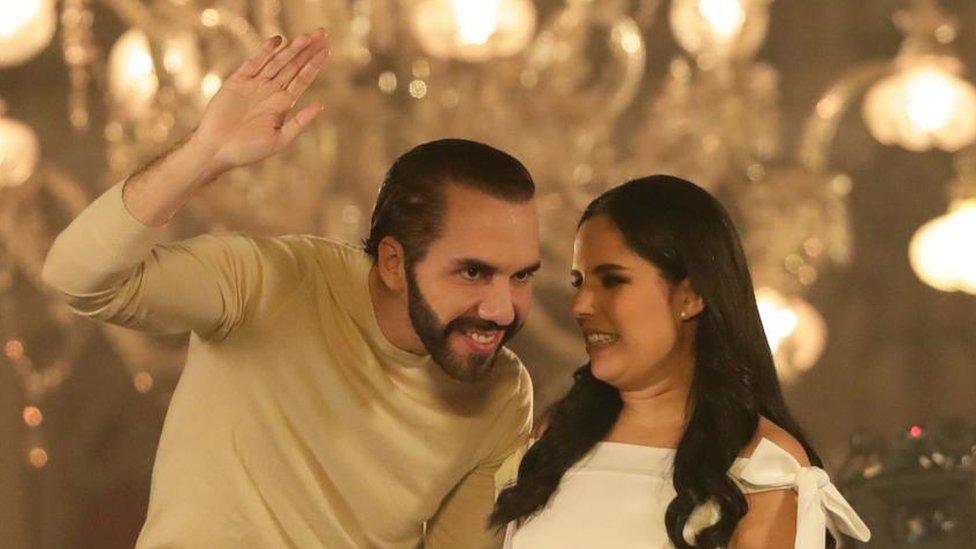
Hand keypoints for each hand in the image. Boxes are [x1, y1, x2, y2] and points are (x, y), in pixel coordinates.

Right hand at [190, 28, 327, 173]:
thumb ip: (300, 122)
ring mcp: (255, 84)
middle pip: (293, 66)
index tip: (327, 51)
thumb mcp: (281, 140)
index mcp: (282, 104)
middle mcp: (271, 91)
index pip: (302, 79)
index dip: (315, 65)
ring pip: (277, 62)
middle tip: (322, 33)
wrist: (218, 150)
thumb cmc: (249, 150)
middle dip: (307, 50)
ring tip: (306, 36)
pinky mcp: (237, 81)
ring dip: (291, 49)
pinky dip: (265, 52)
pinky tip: (277, 41)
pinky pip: (253, 63)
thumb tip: (321, 105)